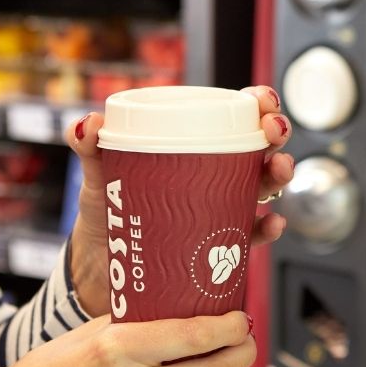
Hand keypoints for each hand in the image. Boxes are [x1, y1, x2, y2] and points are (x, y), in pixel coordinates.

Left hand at [65, 85, 294, 316]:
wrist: (103, 265)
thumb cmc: (110, 211)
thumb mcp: (101, 174)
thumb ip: (91, 148)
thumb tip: (86, 125)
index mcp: (195, 147)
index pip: (234, 118)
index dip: (257, 105)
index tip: (261, 101)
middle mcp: (217, 174)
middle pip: (260, 147)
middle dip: (275, 134)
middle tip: (273, 132)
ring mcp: (224, 207)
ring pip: (265, 186)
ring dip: (279, 174)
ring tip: (277, 170)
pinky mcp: (223, 244)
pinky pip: (254, 234)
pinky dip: (269, 228)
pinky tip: (271, 223)